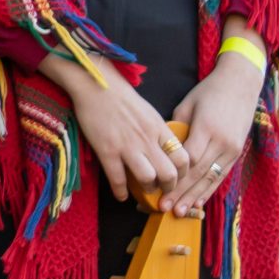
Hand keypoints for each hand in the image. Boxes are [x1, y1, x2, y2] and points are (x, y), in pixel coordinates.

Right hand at [47, 54, 181, 204]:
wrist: (95, 83)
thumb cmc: (120, 95)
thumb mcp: (147, 111)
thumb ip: (157, 131)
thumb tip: (164, 149)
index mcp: (158, 127)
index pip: (183, 157)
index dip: (184, 173)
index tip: (178, 178)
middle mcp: (147, 139)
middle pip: (169, 173)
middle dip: (169, 188)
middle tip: (163, 191)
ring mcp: (127, 146)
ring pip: (148, 179)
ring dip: (147, 190)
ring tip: (143, 190)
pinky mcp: (107, 150)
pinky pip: (118, 179)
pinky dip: (121, 192)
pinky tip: (121, 195)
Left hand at [166, 40, 263, 215]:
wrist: (240, 85)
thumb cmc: (208, 92)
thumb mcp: (187, 104)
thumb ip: (176, 128)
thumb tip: (160, 149)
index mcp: (207, 128)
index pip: (189, 159)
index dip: (173, 176)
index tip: (157, 187)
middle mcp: (221, 142)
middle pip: (198, 173)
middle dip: (181, 193)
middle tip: (163, 207)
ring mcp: (231, 150)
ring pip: (210, 179)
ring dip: (194, 197)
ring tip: (179, 212)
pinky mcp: (236, 154)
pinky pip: (220, 177)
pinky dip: (208, 191)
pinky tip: (198, 203)